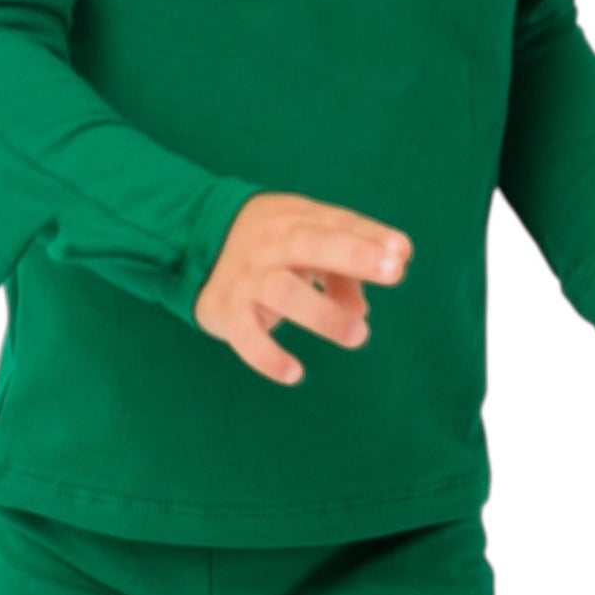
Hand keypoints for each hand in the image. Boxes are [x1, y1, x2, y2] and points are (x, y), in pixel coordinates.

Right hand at [195, 194, 411, 386]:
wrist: (192, 241)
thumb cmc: (271, 246)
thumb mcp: (305, 244)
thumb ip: (341, 273)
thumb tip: (362, 312)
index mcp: (297, 221)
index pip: (339, 223)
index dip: (371, 236)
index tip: (401, 251)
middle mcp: (273, 245)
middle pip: (313, 244)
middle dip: (354, 256)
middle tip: (393, 271)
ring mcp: (249, 278)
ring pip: (285, 292)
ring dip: (323, 313)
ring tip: (358, 335)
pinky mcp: (229, 311)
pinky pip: (247, 336)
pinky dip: (268, 357)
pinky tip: (295, 373)